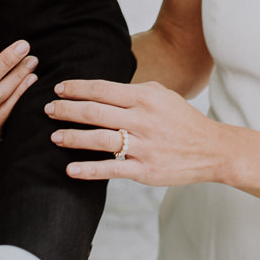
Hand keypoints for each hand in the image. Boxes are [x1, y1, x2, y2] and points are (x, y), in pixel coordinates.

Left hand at [46, 79, 227, 186]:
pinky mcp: (145, 170)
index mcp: (146, 97)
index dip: (78, 88)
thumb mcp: (162, 95)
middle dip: (67, 110)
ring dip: (73, 137)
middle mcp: (143, 120)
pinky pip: (112, 169)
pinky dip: (90, 169)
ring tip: (54, 136)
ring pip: (100, 140)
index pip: (103, 89)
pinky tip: (71, 168)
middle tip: (48, 109)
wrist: (212, 149)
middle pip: (96, 112)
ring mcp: (144, 146)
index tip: (59, 89)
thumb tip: (102, 89)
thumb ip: (134, 91)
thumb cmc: (183, 120)